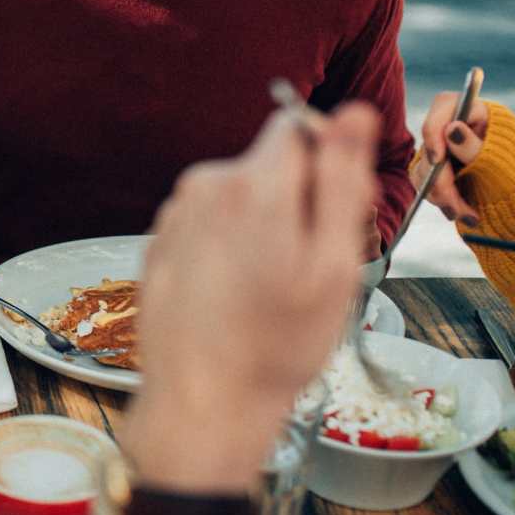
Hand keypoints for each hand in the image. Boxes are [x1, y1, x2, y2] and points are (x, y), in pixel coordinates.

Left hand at [123, 103, 379, 493]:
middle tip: (305, 271)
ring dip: (262, 230)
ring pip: (241, 198)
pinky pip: (211, 226)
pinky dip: (228, 251)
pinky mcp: (160, 242)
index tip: (332, 220)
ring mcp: (176, 215)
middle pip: (269, 165)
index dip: (327, 167)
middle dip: (296, 202)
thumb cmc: (275, 345)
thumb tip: (353, 112)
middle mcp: (204, 186)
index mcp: (252, 183)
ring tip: (267, 292)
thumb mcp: (334, 265)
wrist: (201, 403)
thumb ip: (342, 180)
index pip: (298, 126)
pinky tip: (233, 299)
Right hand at [412, 91, 490, 225]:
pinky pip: (423, 181)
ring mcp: (443, 147)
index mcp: (478, 113)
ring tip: (465, 214)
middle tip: (454, 204)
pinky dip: (439, 199)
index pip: (445, 106)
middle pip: (431, 144)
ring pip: (423, 167)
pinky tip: (458, 211)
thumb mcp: (501, 163)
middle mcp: (456, 126)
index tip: (438, 160)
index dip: (435, 130)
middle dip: (440, 179)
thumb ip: (474, 146)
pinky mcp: (434, 168)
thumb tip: (452, 129)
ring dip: (440, 194)